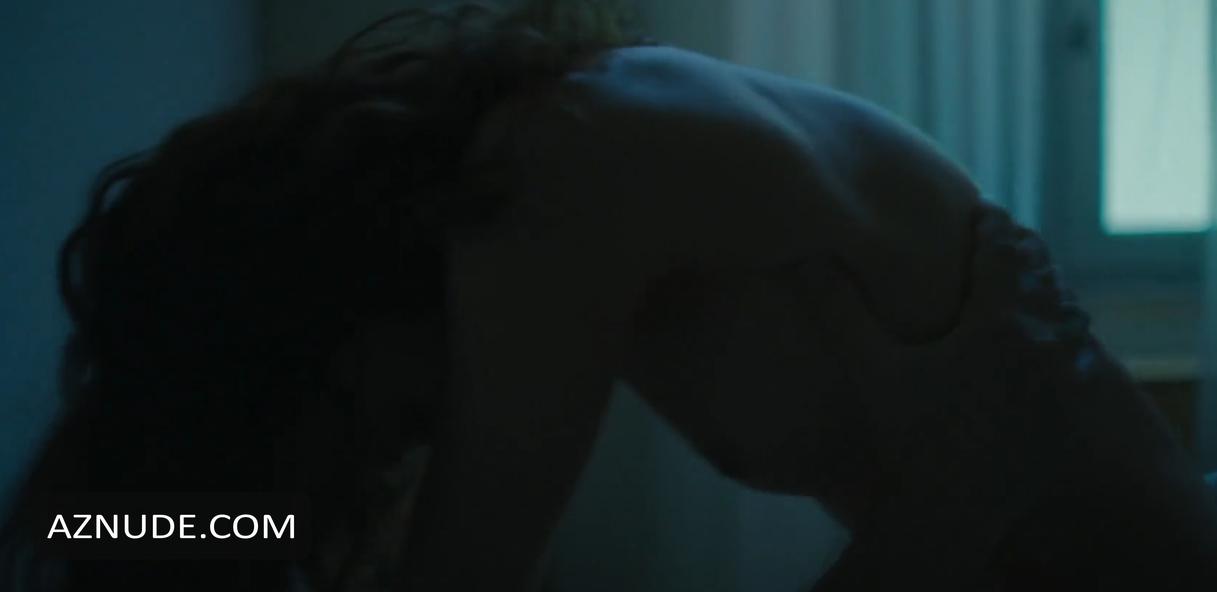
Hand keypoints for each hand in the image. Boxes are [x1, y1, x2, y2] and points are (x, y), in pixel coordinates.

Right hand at [810, 205, 1094, 589]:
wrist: (950, 514)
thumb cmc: (906, 439)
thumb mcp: (866, 368)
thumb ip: (836, 306)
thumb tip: (803, 255)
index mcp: (999, 322)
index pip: (1007, 247)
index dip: (993, 223)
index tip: (978, 211)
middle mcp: (1045, 343)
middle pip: (1045, 272)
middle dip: (1022, 250)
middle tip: (998, 237)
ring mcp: (1065, 380)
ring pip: (1069, 310)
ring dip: (1045, 288)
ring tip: (1021, 280)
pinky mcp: (1071, 412)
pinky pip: (1080, 355)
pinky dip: (1063, 332)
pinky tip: (1044, 338)